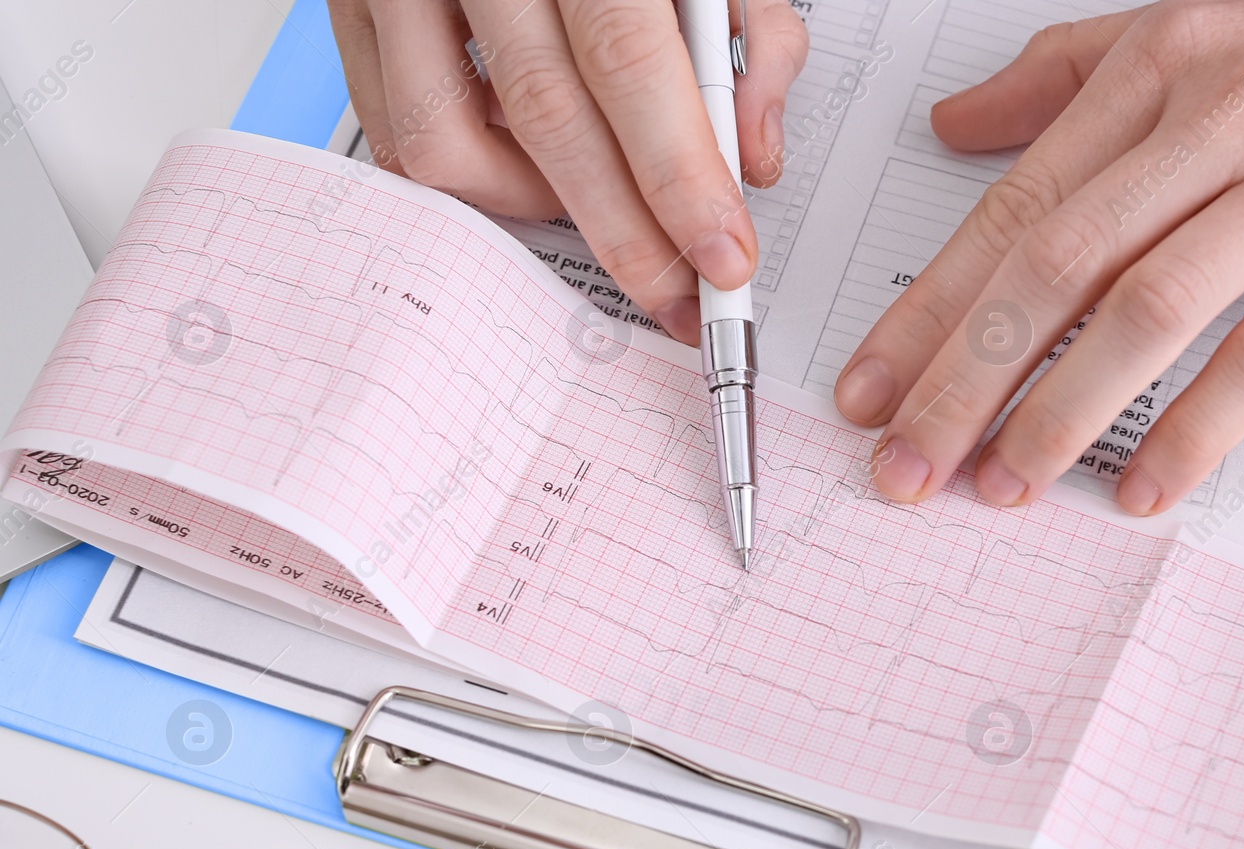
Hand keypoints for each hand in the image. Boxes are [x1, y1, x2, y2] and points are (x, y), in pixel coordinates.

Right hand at [329, 0, 808, 344]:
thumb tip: (753, 156)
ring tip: (594, 203)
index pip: (628, 63)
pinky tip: (526, 162)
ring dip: (534, 204)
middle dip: (625, 231)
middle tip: (675, 288)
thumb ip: (749, 36)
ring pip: (446, 146)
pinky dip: (470, 173)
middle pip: (547, 120)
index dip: (678, 176)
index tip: (720, 253)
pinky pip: (396, 133)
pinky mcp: (352, 7)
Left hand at [833, 0, 1243, 513]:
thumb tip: (954, 127)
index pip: (1011, 208)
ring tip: (1002, 485)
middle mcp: (1219, 117)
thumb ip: (1063, 79)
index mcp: (1158, 67)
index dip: (927, 310)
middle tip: (909, 464)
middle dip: (963, 381)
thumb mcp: (1193, 29)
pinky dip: (1197, 428)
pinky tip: (1141, 488)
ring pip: (1150, 311)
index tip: (870, 389)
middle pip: (1056, 267)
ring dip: (1060, 413)